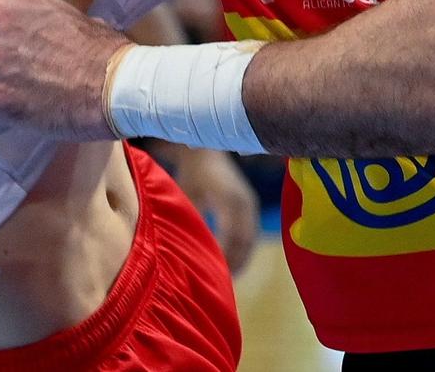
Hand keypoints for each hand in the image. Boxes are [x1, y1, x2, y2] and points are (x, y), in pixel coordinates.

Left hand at [157, 145, 260, 272]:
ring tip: (227, 280)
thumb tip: (184, 249)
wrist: (206, 150)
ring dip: (240, 259)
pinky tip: (232, 265)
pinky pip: (250, 234)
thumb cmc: (192, 173)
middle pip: (244, 241)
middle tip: (220, 284)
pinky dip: (242, 250)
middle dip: (234, 263)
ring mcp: (249, 204)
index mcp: (230, 199)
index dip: (224, 256)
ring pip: (249, 240)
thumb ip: (189, 219)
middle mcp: (245, 203)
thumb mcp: (187, 194)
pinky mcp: (249, 207)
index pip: (232, 236)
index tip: (213, 274)